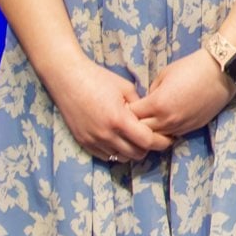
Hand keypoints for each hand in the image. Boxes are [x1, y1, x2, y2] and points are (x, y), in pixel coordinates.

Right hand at [44, 54, 172, 162]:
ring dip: (131, 151)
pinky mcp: (83, 142)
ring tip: (134, 139)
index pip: (148, 141)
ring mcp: (93, 140)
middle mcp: (106, 134)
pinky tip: (119, 140)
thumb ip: (141, 107)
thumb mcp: (126, 88)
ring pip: (121, 157)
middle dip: (148, 148)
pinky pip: (105, 156)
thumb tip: (152, 119)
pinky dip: (115, 151)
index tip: (168, 138)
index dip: (161, 142)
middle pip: (137, 154)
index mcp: (120, 119)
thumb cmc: (98, 78)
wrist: (67, 78)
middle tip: (152, 139)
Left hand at [131, 49, 235, 139]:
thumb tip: (146, 103)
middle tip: (133, 116)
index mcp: (157, 104)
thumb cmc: (191, 68)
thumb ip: (151, 92)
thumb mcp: (164, 75)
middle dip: (134, 124)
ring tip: (148, 122)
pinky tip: (165, 122)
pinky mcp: (192, 128)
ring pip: (157, 137)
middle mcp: (167, 119)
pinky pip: (172, 135)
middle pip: (141, 131)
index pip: (131, 115)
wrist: (220, 73)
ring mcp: (181, 126)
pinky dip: (165, 131)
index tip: (125, 105)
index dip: (126, 110)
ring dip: (150, 131)